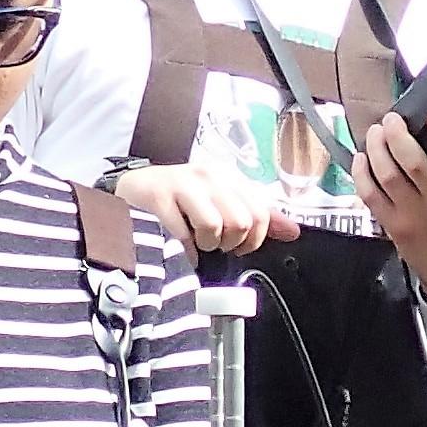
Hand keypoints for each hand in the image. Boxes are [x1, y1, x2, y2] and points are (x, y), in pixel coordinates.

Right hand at [113, 158, 294, 255]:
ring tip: (194, 240)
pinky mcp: (159, 197)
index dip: (253, 239)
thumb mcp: (223, 204)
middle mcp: (209, 176)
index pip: (261, 213)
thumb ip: (259, 216)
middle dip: (228, 243)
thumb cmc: (181, 202)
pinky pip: (184, 235)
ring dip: (205, 245)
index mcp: (229, 177)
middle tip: (213, 243)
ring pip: (215, 227)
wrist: (133, 192)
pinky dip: (183, 250)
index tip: (238, 245)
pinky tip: (177, 245)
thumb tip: (293, 230)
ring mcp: (182, 184)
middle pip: (241, 222)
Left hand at [349, 109, 426, 307]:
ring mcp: (416, 217)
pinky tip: (362, 159)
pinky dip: (362, 175)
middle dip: (397, 135)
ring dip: (378, 149)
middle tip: (391, 120)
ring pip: (388, 176)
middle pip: (414, 162)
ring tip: (375, 132)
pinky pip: (372, 197)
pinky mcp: (396, 228)